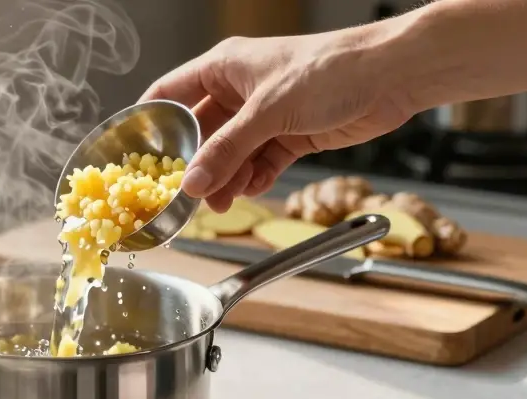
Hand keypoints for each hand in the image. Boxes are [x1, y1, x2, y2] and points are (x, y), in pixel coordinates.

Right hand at [141, 30, 414, 210]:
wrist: (391, 76)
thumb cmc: (330, 69)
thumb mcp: (268, 111)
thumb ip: (228, 150)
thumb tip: (193, 184)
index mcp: (223, 67)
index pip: (170, 93)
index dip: (151, 123)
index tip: (135, 156)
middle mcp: (239, 90)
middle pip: (201, 133)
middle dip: (195, 165)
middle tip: (185, 196)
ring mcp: (264, 115)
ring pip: (230, 154)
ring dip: (224, 179)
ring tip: (222, 203)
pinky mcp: (289, 135)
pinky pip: (258, 163)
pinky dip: (252, 179)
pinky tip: (250, 190)